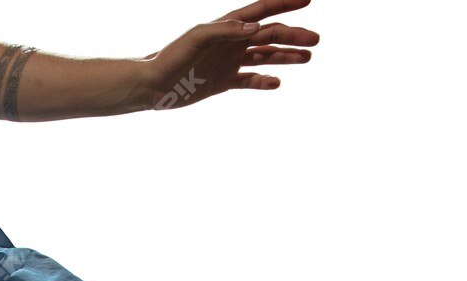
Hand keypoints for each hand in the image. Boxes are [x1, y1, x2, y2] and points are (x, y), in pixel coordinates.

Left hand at [146, 0, 317, 108]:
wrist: (152, 85)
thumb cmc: (170, 57)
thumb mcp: (197, 38)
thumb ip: (225, 30)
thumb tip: (255, 27)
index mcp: (227, 27)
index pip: (262, 11)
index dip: (285, 3)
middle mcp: (231, 42)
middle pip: (270, 35)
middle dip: (293, 35)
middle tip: (315, 41)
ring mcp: (228, 62)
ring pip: (264, 56)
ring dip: (286, 56)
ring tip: (306, 58)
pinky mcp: (222, 82)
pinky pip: (248, 80)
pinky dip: (263, 81)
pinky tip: (276, 83)